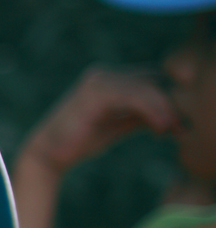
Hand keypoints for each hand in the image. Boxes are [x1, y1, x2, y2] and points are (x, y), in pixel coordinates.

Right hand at [19, 66, 174, 176]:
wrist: (48, 153)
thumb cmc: (81, 141)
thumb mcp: (119, 124)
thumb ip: (141, 115)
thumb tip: (173, 116)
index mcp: (109, 78)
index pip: (151, 78)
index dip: (168, 97)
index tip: (177, 125)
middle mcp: (104, 74)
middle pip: (152, 79)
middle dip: (171, 102)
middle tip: (180, 128)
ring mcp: (98, 81)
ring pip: (147, 86)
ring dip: (165, 108)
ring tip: (172, 130)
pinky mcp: (94, 93)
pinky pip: (134, 96)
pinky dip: (152, 111)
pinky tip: (159, 128)